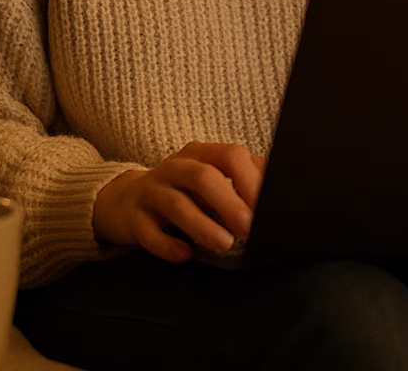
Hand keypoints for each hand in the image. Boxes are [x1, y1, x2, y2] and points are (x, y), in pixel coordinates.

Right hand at [93, 141, 266, 262]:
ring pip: (176, 203)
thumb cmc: (184, 191)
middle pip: (204, 177)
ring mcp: (151, 191)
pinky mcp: (132, 218)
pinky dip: (168, 245)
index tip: (269, 206)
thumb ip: (242, 181)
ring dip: (202, 225)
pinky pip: (148, 232)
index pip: (230, 156)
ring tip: (224, 244)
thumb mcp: (212, 178)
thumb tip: (283, 194)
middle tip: (250, 229)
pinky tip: (185, 255)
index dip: (250, 180)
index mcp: (201, 153)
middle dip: (230, 203)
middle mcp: (175, 167)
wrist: (124, 201)